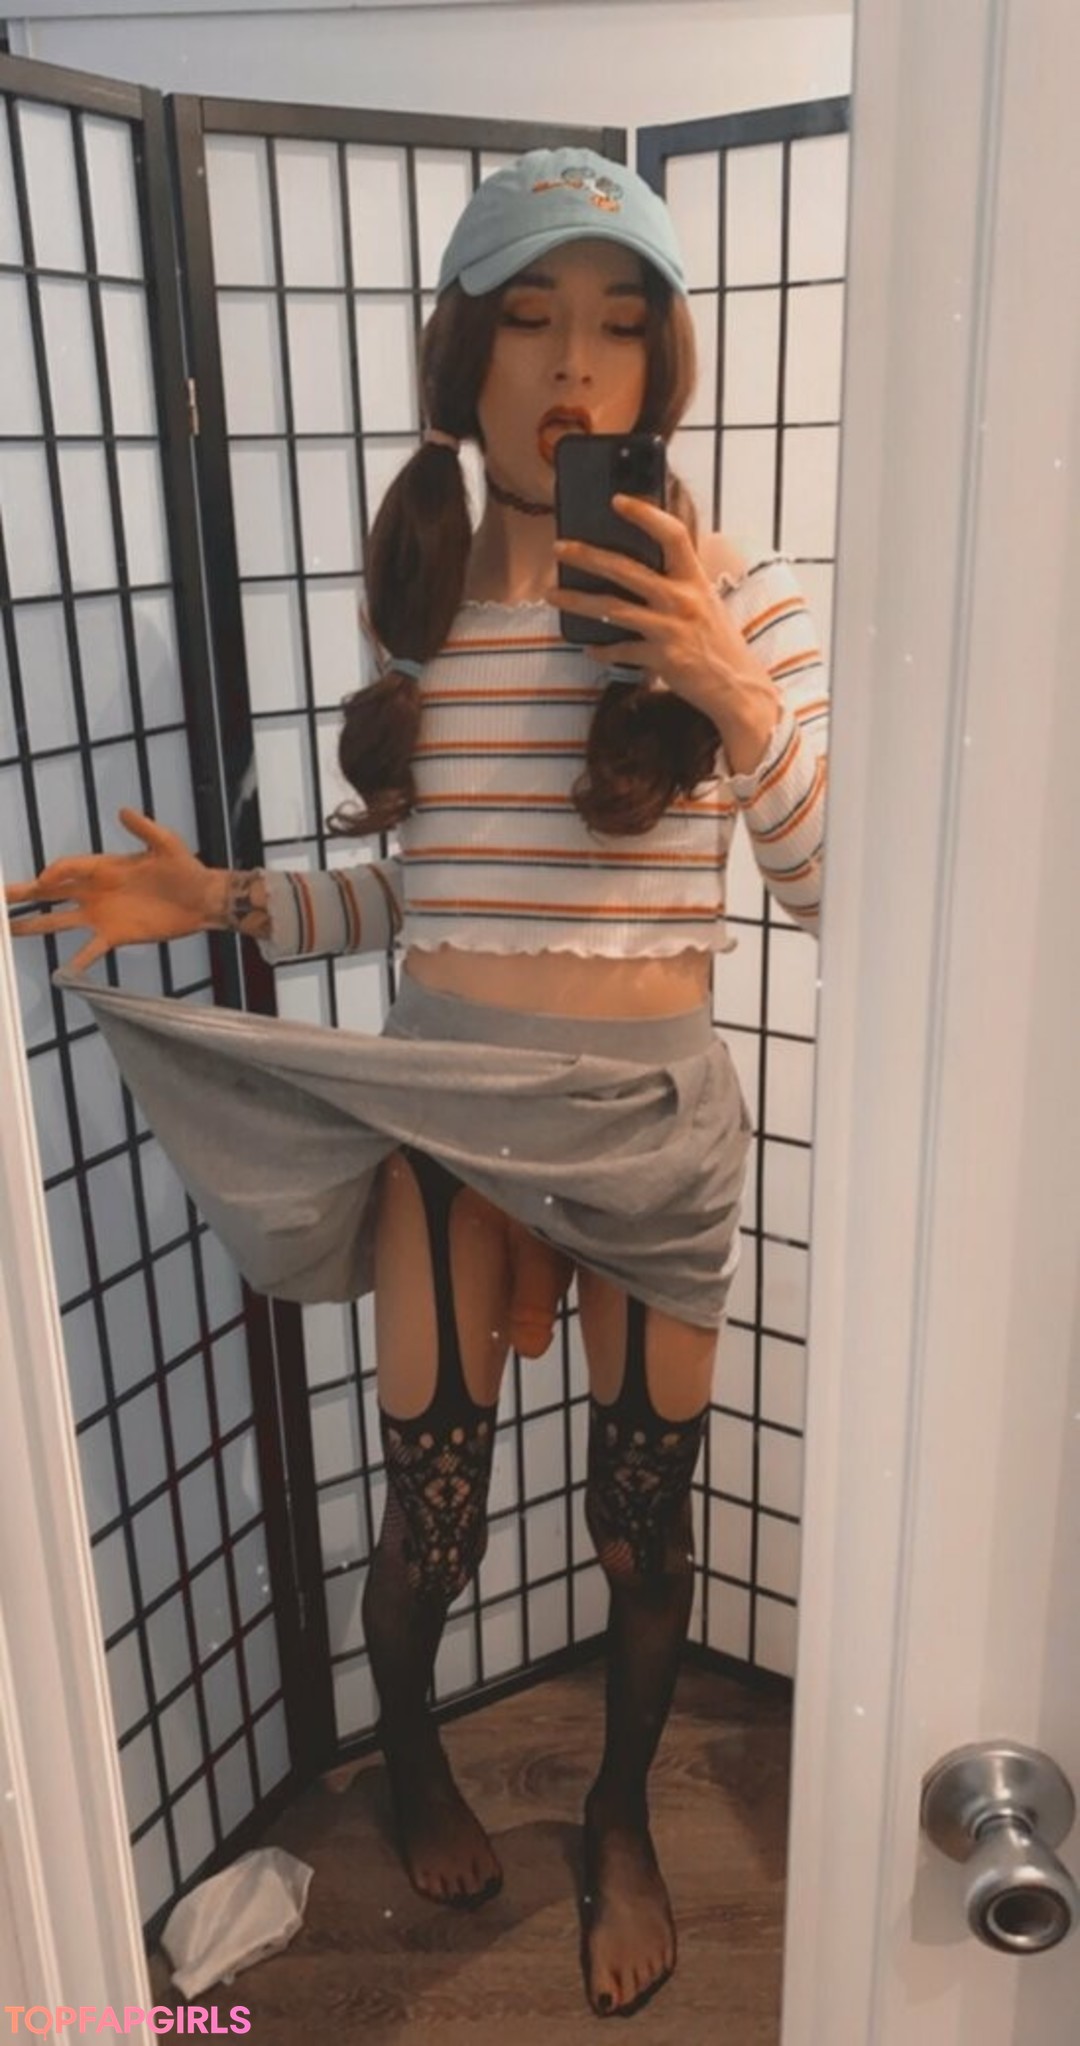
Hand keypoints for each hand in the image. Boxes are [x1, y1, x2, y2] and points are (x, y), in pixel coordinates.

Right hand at [3, 809, 216, 972]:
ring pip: (59, 920)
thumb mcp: (166, 844)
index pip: (68, 868)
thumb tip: (123, 811)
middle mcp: (96, 891)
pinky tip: (60, 975)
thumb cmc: (185, 868)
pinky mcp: (115, 935)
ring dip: (34, 925)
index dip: (53, 874)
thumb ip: (144, 829)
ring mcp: (102, 915)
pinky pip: (89, 951)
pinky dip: (76, 963)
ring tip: (9, 930)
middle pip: (52, 892)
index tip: (42, 882)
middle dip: (24, 894)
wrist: (202, 900)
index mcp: (104, 867)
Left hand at [549, 496, 776, 738]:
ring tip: (552, 594)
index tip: (618, 502)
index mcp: (696, 580)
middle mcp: (683, 600)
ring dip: (577, 601)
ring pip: (612, 609)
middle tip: (560, 548)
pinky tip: (589, 648)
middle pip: (627, 569)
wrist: (737, 688)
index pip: (673, 535)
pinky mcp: (662, 658)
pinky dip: (602, 649)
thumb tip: (637, 569)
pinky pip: (621, 650)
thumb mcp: (706, 603)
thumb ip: (679, 584)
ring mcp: (671, 629)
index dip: (645, 514)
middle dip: (588, 556)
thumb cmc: (719, 643)